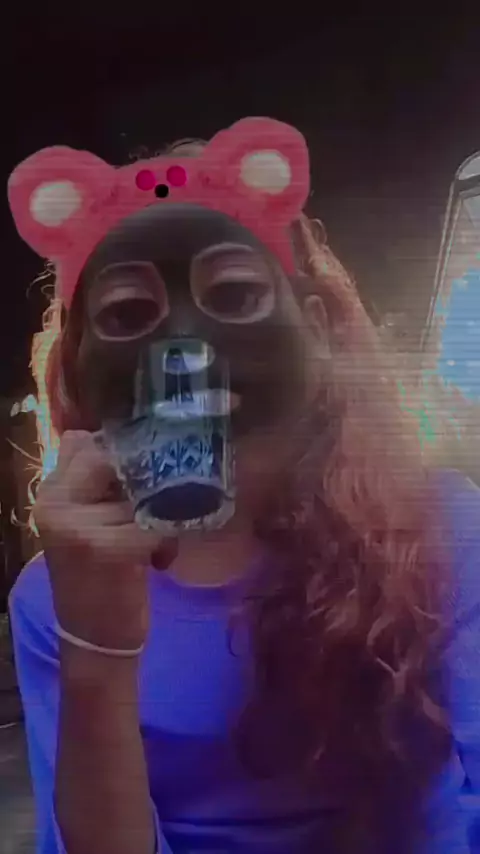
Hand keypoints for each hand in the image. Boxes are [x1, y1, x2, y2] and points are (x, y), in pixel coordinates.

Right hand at [34, 430, 176, 651]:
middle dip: (146, 479)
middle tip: (159, 506)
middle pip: (112, 459)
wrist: (94, 641)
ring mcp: (76, 526)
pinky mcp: (103, 549)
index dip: (124, 453)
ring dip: (162, 514)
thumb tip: (90, 433)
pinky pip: (151, 525)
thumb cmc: (98, 578)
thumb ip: (88, 481)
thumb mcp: (83, 523)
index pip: (86, 443)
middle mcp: (55, 504)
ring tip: (160, 543)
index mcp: (50, 494)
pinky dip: (165, 541)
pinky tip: (160, 561)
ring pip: (139, 493)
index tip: (147, 475)